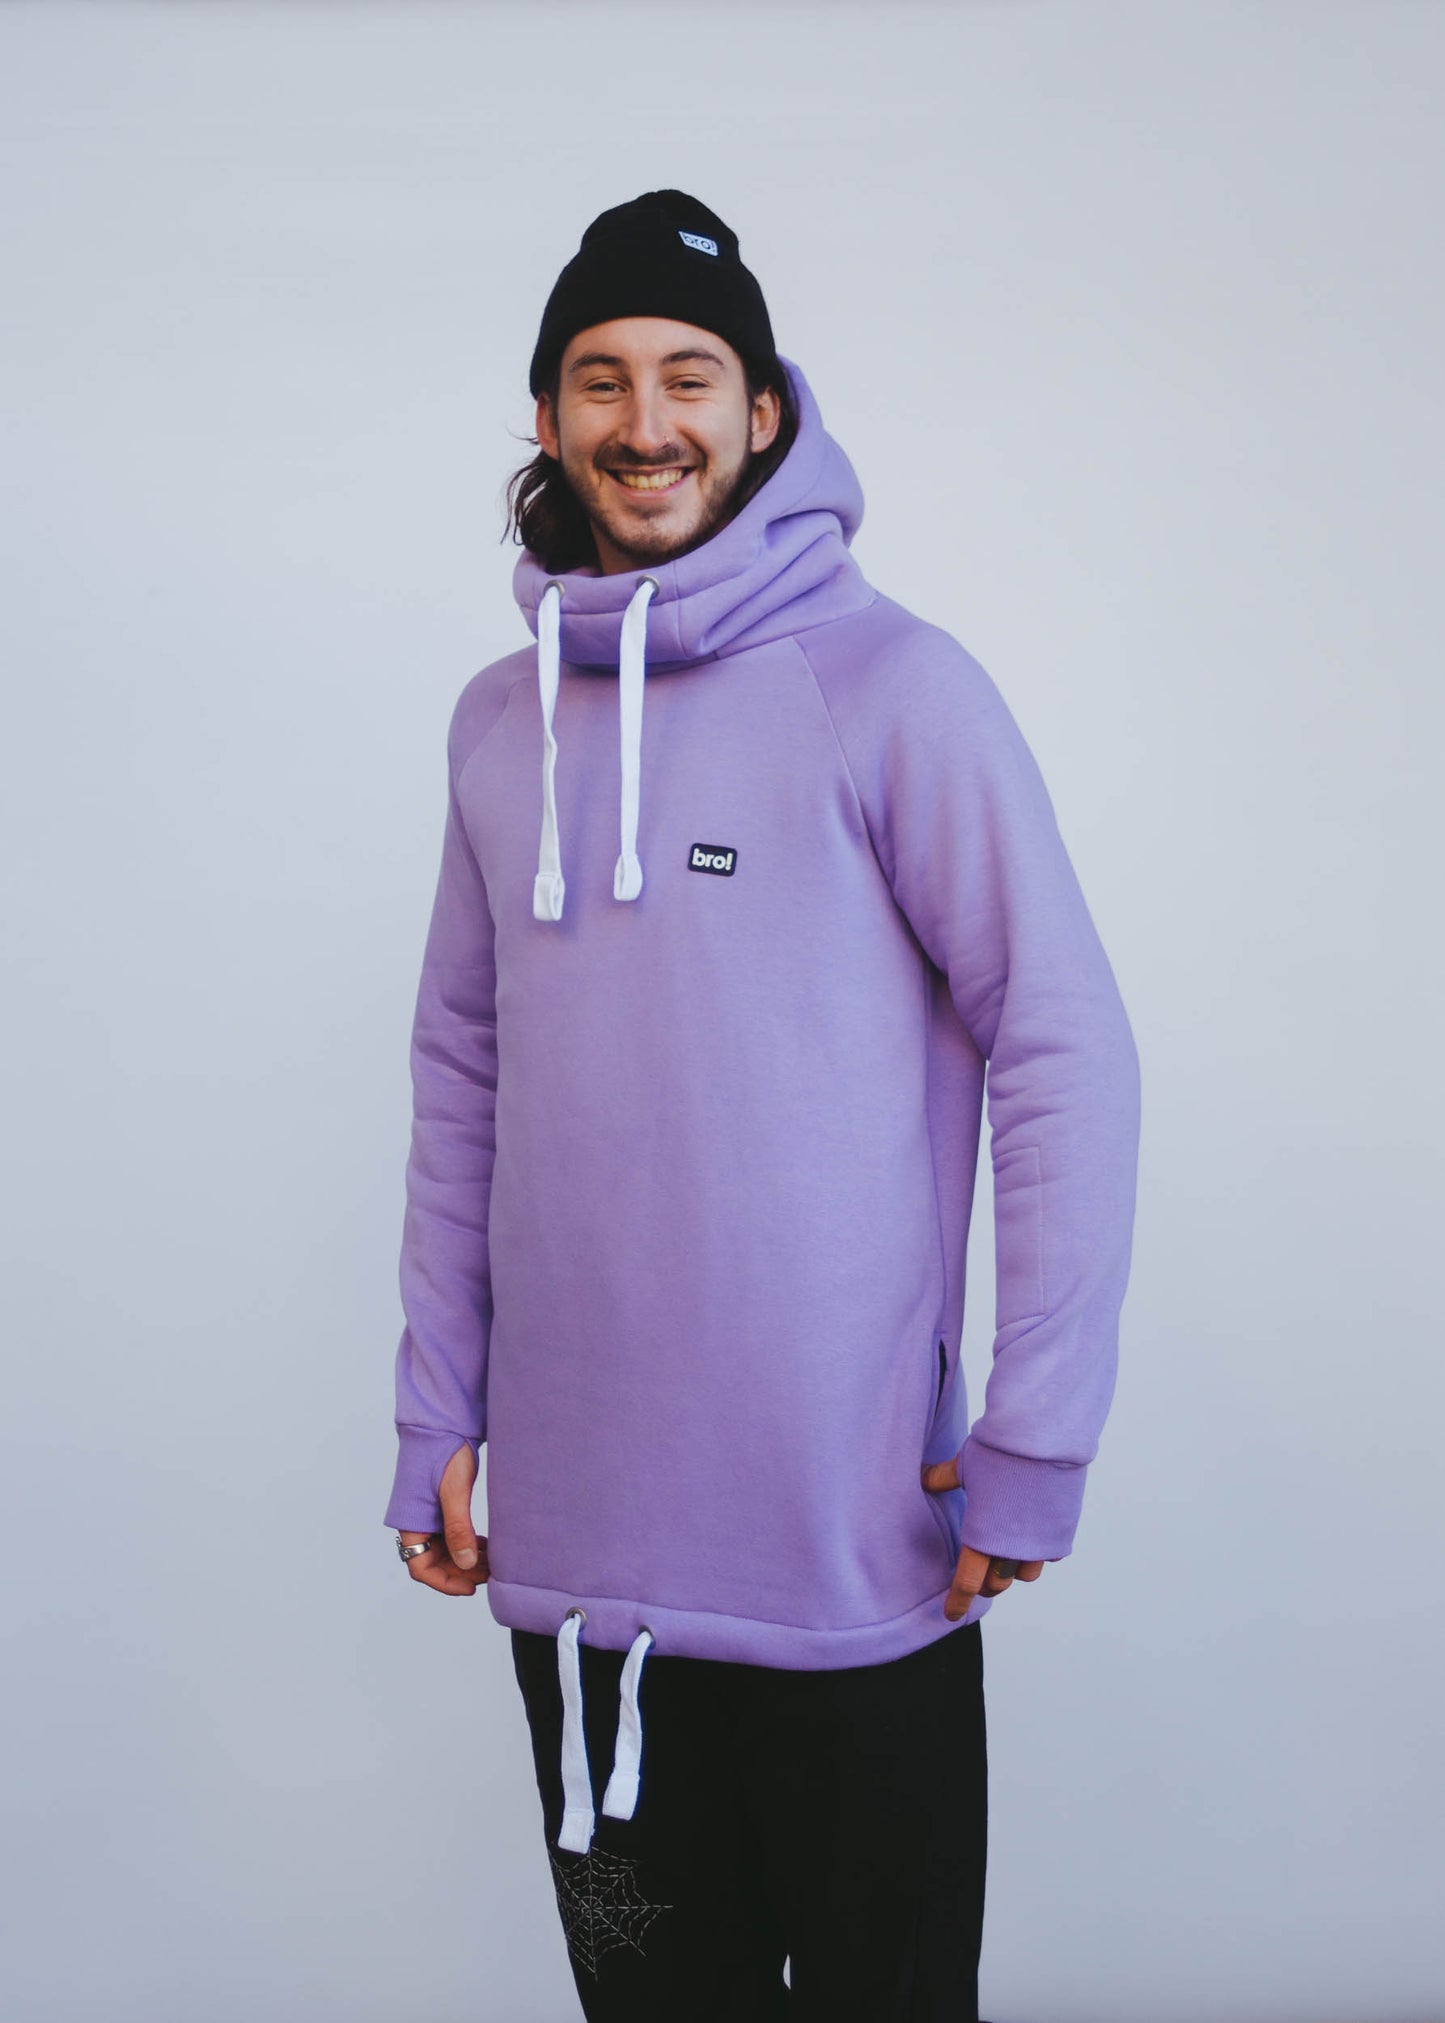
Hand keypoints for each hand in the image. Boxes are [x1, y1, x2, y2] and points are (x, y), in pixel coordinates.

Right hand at [399, 1441, 489, 1596]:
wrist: (442, 1424)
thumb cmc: (443, 1453)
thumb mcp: (453, 1491)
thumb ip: (458, 1527)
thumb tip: (465, 1563)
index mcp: (411, 1523)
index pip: (421, 1567)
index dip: (445, 1583)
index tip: (471, 1587)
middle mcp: (416, 1523)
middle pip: (435, 1562)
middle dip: (461, 1572)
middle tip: (490, 1573)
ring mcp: (428, 1516)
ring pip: (445, 1550)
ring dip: (466, 1559)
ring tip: (493, 1561)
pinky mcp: (439, 1506)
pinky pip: (450, 1535)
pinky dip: (467, 1544)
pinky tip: (486, 1545)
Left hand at [921, 1454, 1047, 1620]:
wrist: (1042, 1440)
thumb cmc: (998, 1451)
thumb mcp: (965, 1464)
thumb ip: (944, 1478)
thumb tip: (924, 1479)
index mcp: (981, 1537)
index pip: (966, 1583)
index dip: (958, 1601)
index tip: (951, 1614)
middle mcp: (1011, 1549)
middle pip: (996, 1584)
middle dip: (984, 1582)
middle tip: (977, 1572)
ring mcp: (1039, 1545)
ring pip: (1024, 1575)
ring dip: (1012, 1569)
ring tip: (1006, 1552)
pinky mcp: (1060, 1534)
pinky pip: (1048, 1555)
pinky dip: (1038, 1550)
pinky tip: (1033, 1534)